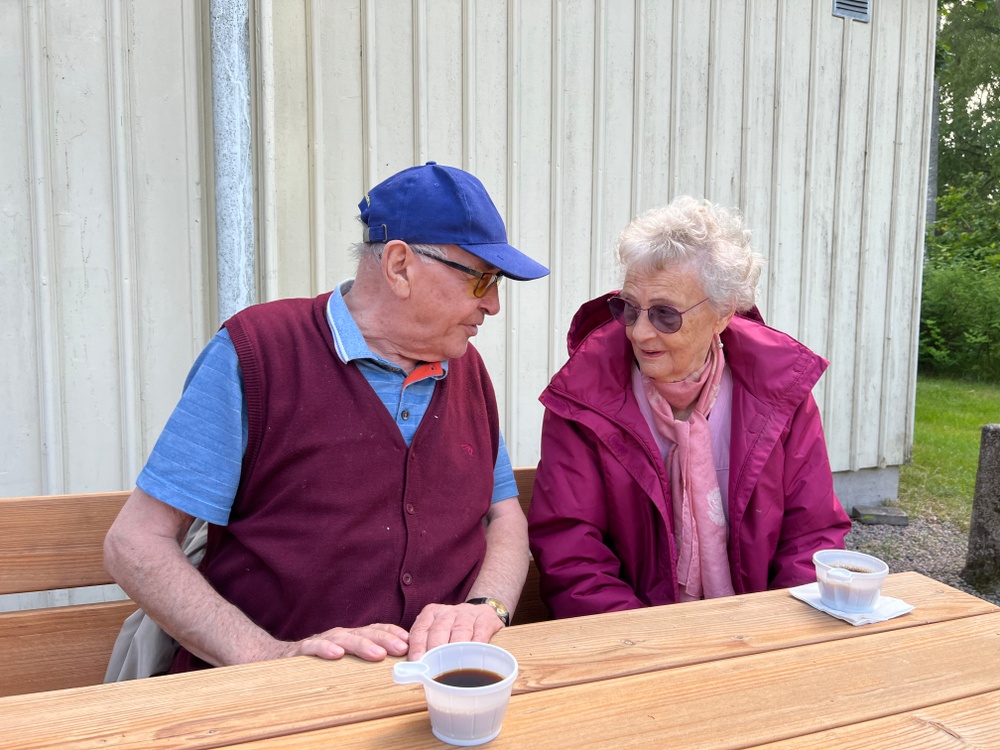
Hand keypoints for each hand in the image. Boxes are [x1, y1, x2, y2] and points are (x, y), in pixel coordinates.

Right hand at [282, 623, 409, 661]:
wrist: (279, 659)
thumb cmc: (319, 661)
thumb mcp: (346, 659)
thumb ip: (365, 659)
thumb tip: (396, 666)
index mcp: (352, 636)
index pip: (376, 629)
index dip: (393, 632)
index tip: (410, 641)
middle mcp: (340, 635)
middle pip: (365, 632)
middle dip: (385, 639)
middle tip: (401, 648)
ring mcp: (322, 640)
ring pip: (344, 639)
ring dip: (362, 645)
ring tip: (377, 653)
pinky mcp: (302, 650)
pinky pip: (314, 647)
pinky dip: (325, 649)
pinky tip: (337, 654)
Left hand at [407, 602, 504, 660]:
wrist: (480, 612)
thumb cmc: (452, 628)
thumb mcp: (435, 631)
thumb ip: (423, 644)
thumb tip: (412, 667)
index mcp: (431, 613)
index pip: (420, 629)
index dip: (417, 646)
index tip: (417, 661)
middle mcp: (448, 611)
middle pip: (439, 629)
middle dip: (435, 649)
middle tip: (433, 666)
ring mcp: (468, 614)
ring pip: (460, 631)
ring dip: (456, 648)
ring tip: (452, 665)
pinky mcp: (486, 618)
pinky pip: (481, 631)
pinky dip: (477, 644)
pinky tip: (474, 655)